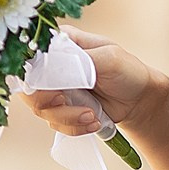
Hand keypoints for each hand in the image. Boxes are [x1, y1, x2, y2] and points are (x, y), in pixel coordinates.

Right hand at [19, 26, 156, 137]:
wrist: (140, 100)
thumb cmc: (127, 71)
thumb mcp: (108, 59)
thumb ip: (78, 61)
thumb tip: (51, 67)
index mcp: (59, 43)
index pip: (29, 56)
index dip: (32, 75)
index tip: (53, 87)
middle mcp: (51, 64)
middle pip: (28, 86)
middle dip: (47, 101)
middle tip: (65, 102)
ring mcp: (54, 88)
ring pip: (40, 108)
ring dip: (66, 117)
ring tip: (92, 115)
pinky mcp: (60, 108)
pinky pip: (53, 123)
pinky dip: (73, 126)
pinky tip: (93, 122)